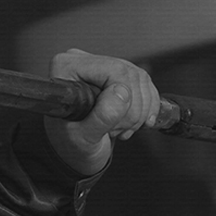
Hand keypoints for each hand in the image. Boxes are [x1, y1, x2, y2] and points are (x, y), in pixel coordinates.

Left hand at [43, 49, 160, 174]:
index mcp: (67, 68)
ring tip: (122, 129)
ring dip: (140, 111)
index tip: (116, 121)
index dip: (125, 96)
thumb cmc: (71, 145)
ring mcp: (105, 67)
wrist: (76, 152)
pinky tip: (135, 123)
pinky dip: (148, 108)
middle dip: (133, 109)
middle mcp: (85, 62)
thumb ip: (101, 116)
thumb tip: (123, 93)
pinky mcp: (120, 76)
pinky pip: (146, 85)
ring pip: (141, 80)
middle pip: (129, 74)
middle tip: (119, 130)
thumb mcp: (83, 137)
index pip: (113, 69)